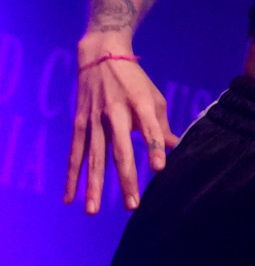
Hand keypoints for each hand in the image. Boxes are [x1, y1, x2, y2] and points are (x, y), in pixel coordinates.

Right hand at [65, 50, 179, 214]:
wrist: (100, 55)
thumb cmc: (133, 80)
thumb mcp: (154, 96)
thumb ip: (161, 125)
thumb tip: (175, 148)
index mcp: (139, 103)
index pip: (148, 127)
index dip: (154, 146)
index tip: (159, 168)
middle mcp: (114, 112)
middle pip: (120, 150)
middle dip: (126, 179)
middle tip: (132, 205)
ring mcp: (94, 119)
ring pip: (93, 157)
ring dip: (93, 185)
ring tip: (93, 210)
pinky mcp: (79, 123)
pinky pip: (76, 153)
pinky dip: (72, 176)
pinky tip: (70, 198)